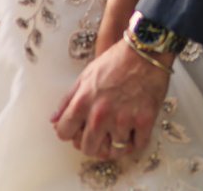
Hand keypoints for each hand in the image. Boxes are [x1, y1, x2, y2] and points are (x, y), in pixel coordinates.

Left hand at [51, 39, 169, 160]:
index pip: (64, 134)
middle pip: (88, 148)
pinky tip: (133, 135)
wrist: (147, 50)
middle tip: (100, 135)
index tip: (80, 129)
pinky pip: (138, 145)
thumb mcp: (85, 76)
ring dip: (114, 146)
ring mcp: (124, 119)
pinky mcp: (145, 120)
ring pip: (113, 151)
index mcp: (82, 103)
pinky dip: (135, 144)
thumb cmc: (117, 60)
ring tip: (118, 137)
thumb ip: (68, 100)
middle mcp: (101, 115)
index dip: (71, 132)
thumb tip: (54, 120)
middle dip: (92, 144)